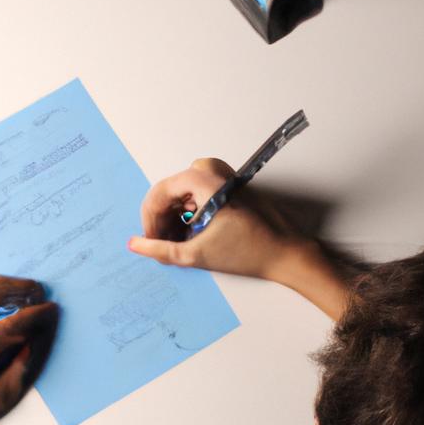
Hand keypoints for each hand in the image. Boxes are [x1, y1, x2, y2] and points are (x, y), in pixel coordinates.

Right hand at [128, 158, 299, 280]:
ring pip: (182, 194)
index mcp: (203, 179)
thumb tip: (136, 245)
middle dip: (162, 221)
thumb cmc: (251, 250)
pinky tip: (191, 236)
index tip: (150, 242)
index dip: (150, 221)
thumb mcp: (198, 254)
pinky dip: (189, 215)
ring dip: (174, 219)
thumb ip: (161, 250)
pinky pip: (197, 195)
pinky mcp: (228, 185)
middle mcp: (211, 170)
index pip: (159, 193)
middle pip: (170, 192)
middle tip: (161, 246)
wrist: (287, 252)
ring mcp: (221, 175)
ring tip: (177, 245)